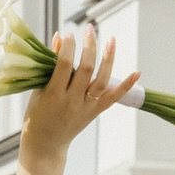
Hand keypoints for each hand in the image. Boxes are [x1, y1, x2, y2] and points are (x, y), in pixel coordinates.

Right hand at [11, 22, 137, 174]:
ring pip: (102, 80)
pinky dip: (127, 85)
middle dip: (89, 46)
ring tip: (111, 40)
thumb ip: (49, 66)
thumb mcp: (38, 91)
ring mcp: (86, 107)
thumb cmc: (36, 116)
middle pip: (86, 69)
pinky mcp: (95, 112)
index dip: (69, 47)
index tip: (69, 33)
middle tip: (88, 29)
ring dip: (108, 59)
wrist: (45, 145)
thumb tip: (60, 38)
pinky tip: (137, 72)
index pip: (65, 65)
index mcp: (54, 95)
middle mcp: (72, 101)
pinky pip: (114, 98)